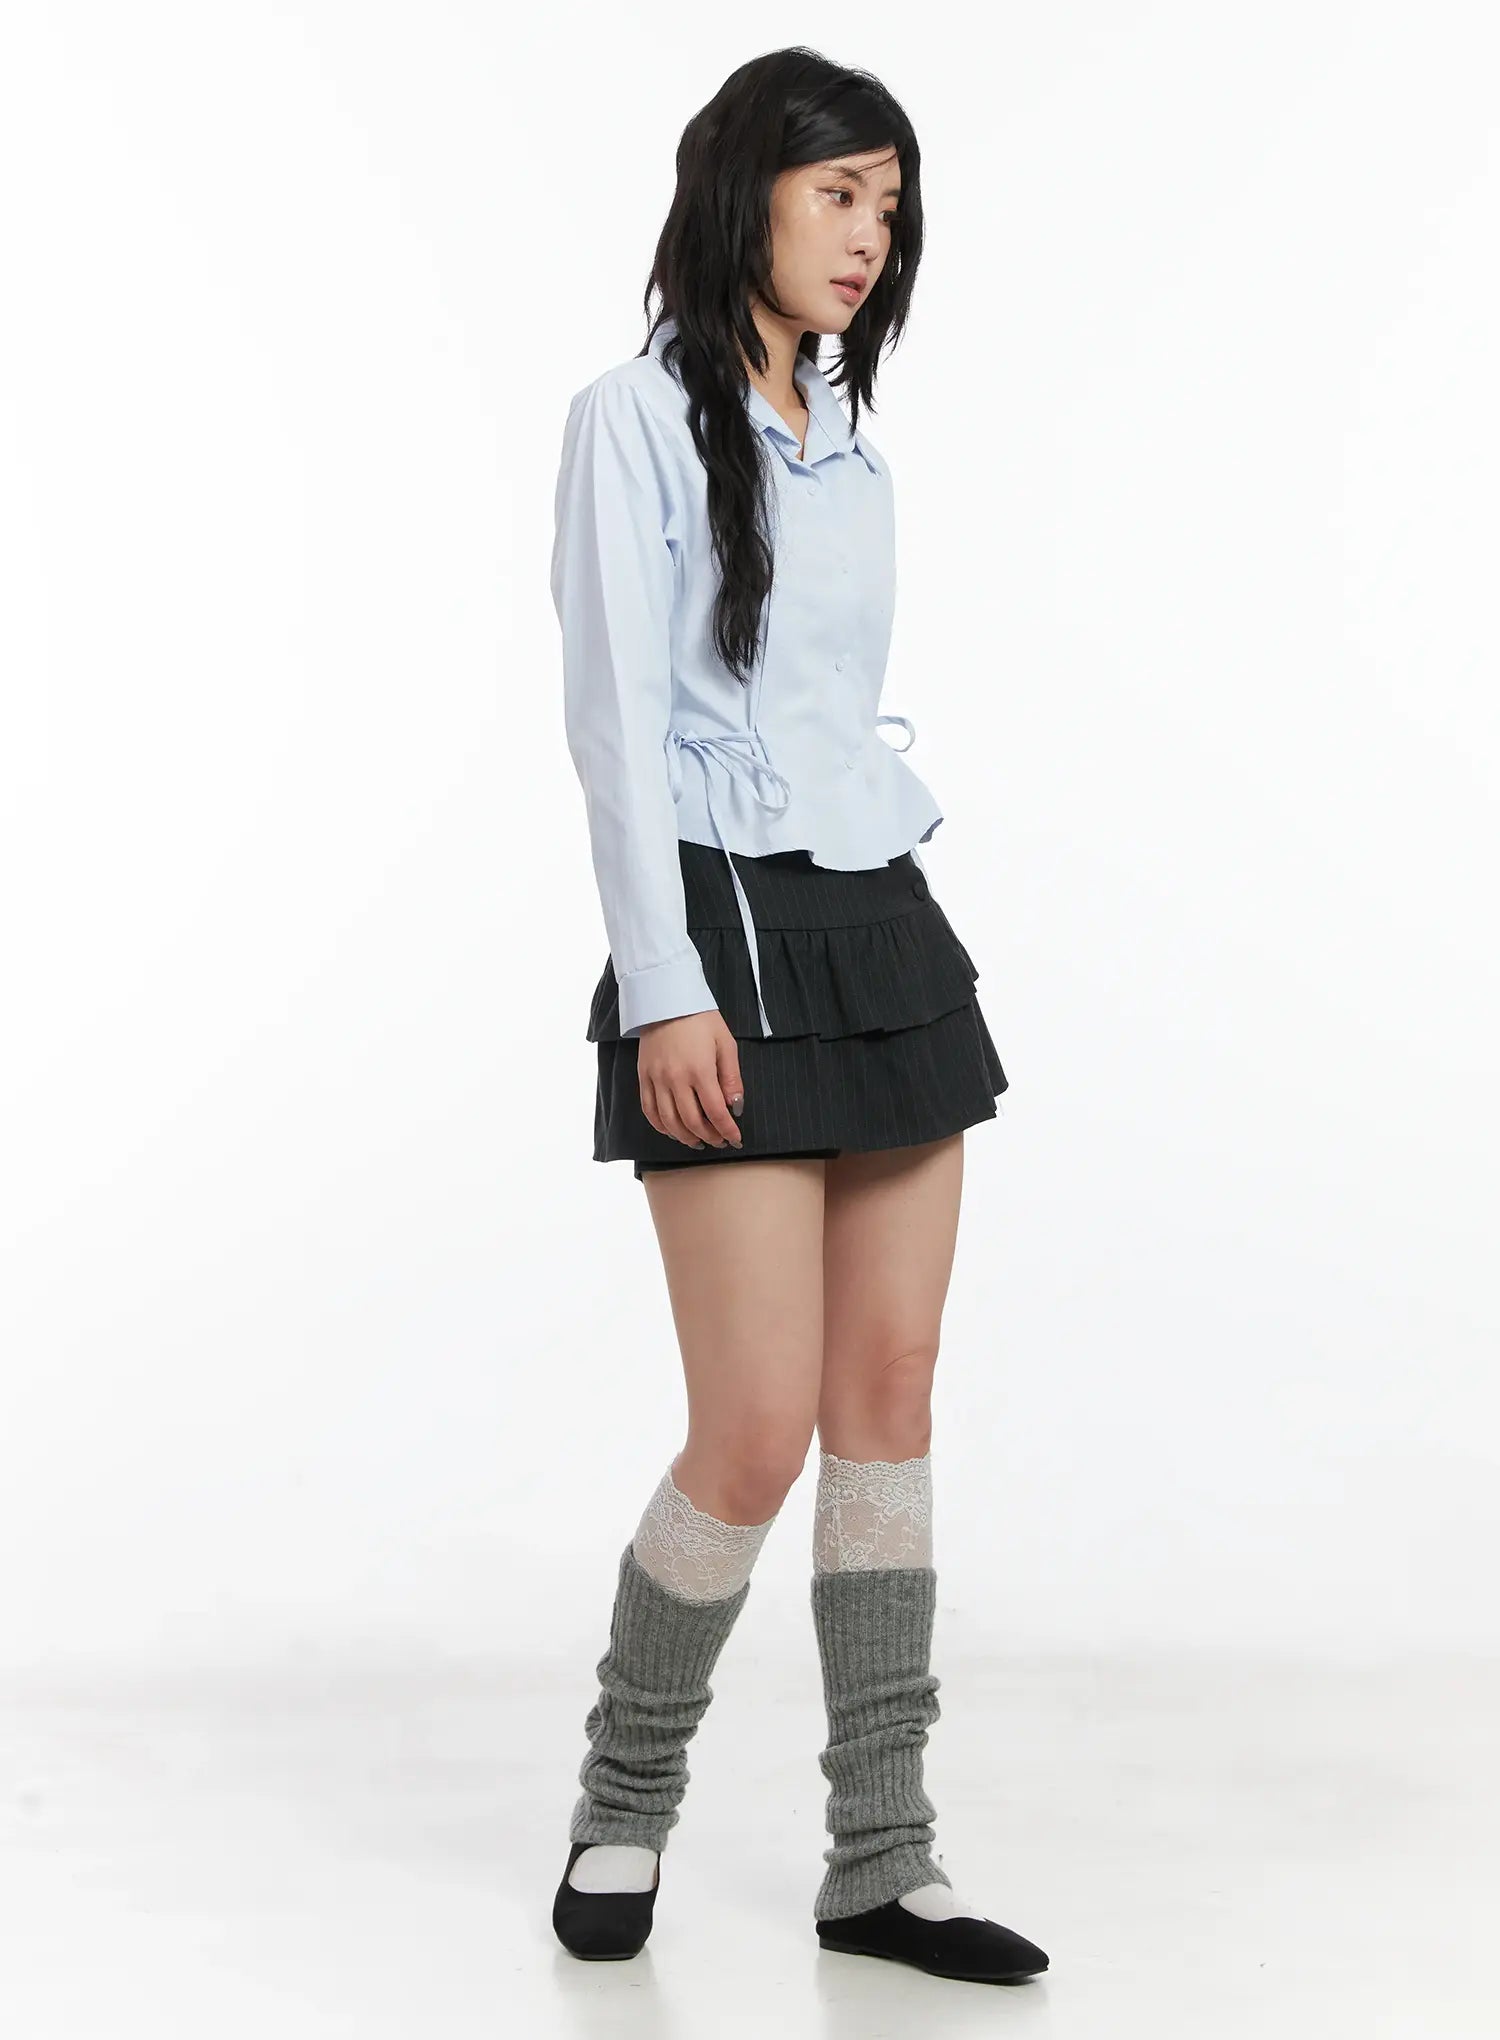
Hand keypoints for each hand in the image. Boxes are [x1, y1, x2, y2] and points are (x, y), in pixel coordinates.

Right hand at [637, 1010, 744, 1149]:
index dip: (727, 1130)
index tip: (736, 1139)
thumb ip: (731, 1077)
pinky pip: (649, 1110)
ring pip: (669, 1121)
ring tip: (698, 1141)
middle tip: (719, 1141)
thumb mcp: (725, 1044)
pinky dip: (661, 1126)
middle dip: (709, 1137)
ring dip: (685, 1137)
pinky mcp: (643, 1076)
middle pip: (692, 1121)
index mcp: (700, 1070)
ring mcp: (656, 1079)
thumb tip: (735, 1106)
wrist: (666, 1000)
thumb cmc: (700, 1019)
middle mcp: (676, 1079)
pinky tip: (672, 1130)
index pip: (715, 1112)